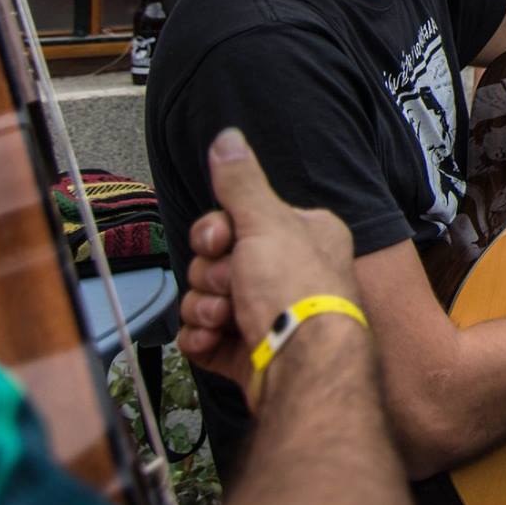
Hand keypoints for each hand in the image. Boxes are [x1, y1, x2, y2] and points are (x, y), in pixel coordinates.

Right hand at [177, 128, 362, 400]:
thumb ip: (241, 182)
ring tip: (229, 317)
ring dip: (206, 307)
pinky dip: (203, 338)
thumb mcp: (266, 223)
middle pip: (215, 260)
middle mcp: (287, 272)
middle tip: (233, 285)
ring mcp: (266, 313)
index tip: (220, 240)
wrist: (302, 367)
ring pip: (206, 298)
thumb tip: (228, 137)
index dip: (215, 231)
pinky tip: (217, 339)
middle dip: (213, 275)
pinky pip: (203, 336)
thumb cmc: (297, 291)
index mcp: (302, 234)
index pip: (236, 220)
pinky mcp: (248, 351)